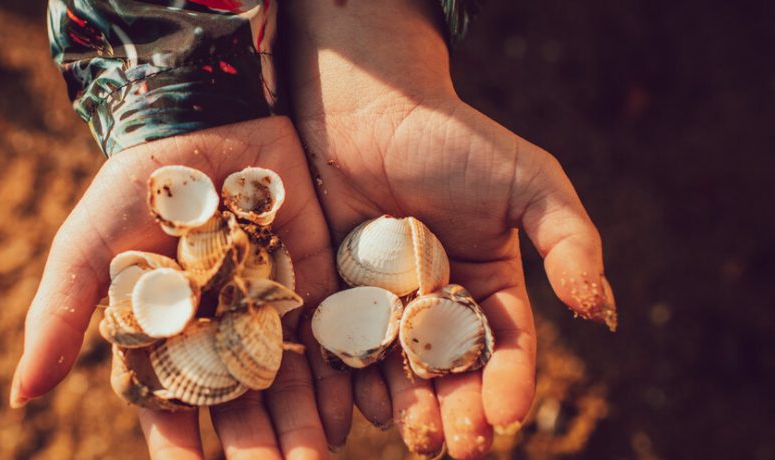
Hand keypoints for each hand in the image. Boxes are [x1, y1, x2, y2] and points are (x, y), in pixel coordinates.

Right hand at [9, 117, 338, 458]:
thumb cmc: (133, 186)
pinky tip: (344, 416)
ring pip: (286, 388)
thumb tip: (18, 396)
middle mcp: (217, 337)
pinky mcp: (310, 281)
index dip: (182, 455)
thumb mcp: (88, 248)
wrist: (200, 117)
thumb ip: (60, 317)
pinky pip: (326, 340)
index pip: (172, 414)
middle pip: (237, 413)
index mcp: (165, 340)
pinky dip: (336, 380)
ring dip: (301, 432)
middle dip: (255, 455)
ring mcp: (266, 312)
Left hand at [285, 1, 615, 457]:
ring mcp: (384, 306)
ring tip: (411, 435)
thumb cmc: (453, 139)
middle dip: (458, 412)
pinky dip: (350, 380)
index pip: (506, 346)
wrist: (367, 107)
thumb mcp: (528, 182)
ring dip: (407, 409)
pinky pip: (345, 348)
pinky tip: (357, 404)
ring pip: (398, 370)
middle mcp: (438, 305)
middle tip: (459, 446)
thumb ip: (569, 242)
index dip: (510, 382)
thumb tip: (602, 313)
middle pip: (452, 371)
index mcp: (490, 285)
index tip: (509, 414)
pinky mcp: (336, 298)